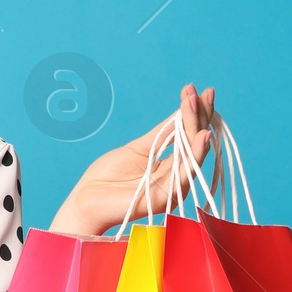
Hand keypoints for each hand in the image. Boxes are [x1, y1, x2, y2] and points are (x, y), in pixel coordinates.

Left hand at [49, 83, 216, 238]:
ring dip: (197, 126)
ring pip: (193, 154)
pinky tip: (202, 134)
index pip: (188, 136)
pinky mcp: (166, 197)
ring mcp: (173, 187)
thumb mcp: (138, 148)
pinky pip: (186, 172)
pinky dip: (196, 153)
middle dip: (199, 115)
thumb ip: (163, 134)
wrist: (86, 202)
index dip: (193, 114)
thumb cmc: (108, 178)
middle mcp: (176, 177)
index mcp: (170, 166)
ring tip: (199, 103)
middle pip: (194, 143)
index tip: (196, 90)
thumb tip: (181, 112)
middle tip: (205, 92)